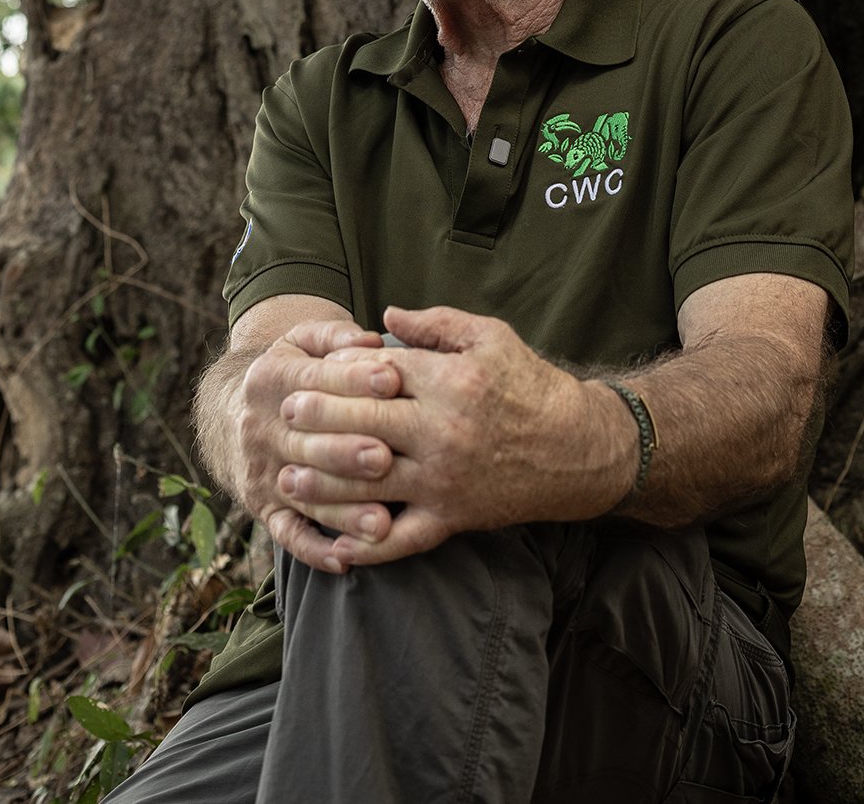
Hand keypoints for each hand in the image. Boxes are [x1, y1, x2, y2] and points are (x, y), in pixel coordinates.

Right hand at [233, 319, 400, 571]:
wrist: (232, 409)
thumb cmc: (293, 371)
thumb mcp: (303, 341)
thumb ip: (337, 337)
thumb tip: (372, 341)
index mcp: (270, 377)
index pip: (314, 380)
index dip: (354, 380)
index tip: (392, 381)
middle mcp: (260, 426)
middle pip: (307, 443)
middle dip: (347, 451)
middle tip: (385, 456)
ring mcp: (260, 470)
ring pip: (304, 494)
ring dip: (343, 512)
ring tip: (382, 523)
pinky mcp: (262, 506)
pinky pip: (287, 534)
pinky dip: (314, 551)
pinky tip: (346, 561)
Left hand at [278, 306, 635, 566]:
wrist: (578, 450)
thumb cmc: (530, 385)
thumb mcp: (489, 337)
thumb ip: (434, 323)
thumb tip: (382, 315)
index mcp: (450, 381)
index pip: (378, 374)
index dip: (337, 372)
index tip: (306, 372)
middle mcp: (443, 431)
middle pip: (363, 425)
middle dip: (318, 419)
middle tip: (285, 415)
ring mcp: (445, 479)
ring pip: (370, 483)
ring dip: (322, 483)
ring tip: (287, 476)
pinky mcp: (453, 518)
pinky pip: (401, 539)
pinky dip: (366, 548)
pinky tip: (333, 547)